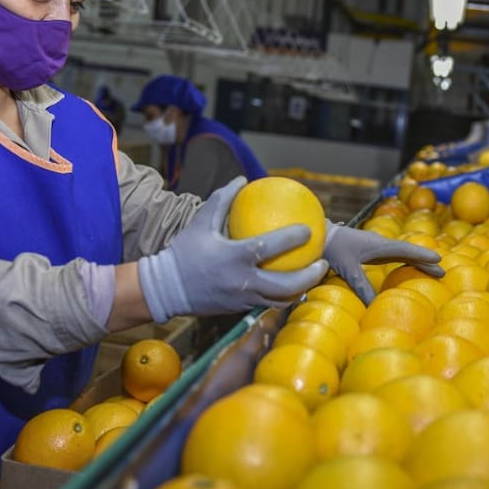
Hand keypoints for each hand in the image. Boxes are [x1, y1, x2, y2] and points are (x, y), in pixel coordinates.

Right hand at [138, 177, 328, 321]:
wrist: (166, 289)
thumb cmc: (184, 252)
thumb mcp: (200, 222)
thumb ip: (223, 199)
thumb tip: (242, 179)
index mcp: (233, 258)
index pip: (269, 248)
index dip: (292, 238)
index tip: (309, 229)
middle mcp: (242, 281)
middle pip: (286, 285)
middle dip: (310, 275)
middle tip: (322, 262)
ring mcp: (242, 299)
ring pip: (281, 300)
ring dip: (301, 289)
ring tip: (313, 277)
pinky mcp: (239, 309)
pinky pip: (267, 303)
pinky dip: (283, 296)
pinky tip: (292, 285)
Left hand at [322, 221, 443, 303]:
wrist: (321, 236)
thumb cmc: (333, 249)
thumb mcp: (347, 269)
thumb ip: (361, 286)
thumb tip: (374, 305)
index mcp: (379, 245)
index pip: (405, 250)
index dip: (422, 255)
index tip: (438, 259)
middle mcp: (382, 244)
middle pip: (409, 252)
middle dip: (426, 261)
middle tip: (443, 272)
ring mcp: (379, 247)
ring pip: (404, 254)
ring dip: (419, 262)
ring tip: (434, 271)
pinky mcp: (374, 251)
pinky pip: (396, 256)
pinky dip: (408, 262)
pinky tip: (412, 268)